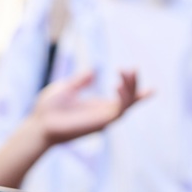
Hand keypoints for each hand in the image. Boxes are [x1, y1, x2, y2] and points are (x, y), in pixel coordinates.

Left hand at [32, 69, 149, 145]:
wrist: (39, 124)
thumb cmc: (49, 109)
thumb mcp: (67, 88)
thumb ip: (82, 81)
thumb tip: (94, 71)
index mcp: (97, 107)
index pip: (122, 100)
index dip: (137, 94)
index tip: (152, 89)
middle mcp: (104, 114)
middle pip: (128, 101)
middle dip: (134, 85)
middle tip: (133, 68)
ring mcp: (103, 119)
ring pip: (126, 104)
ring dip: (130, 88)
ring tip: (126, 71)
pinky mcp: (100, 123)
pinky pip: (118, 110)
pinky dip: (122, 98)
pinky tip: (118, 84)